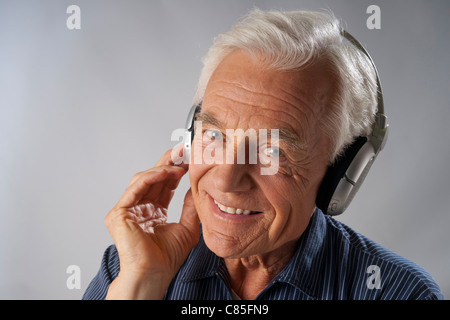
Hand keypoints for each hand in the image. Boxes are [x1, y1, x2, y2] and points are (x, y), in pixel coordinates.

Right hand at [104, 146, 199, 298]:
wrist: (154, 274)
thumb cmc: (167, 258)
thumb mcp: (187, 226)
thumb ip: (190, 207)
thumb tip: (198, 188)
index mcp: (152, 211)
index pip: (164, 185)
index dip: (176, 170)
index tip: (190, 158)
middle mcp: (139, 207)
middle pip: (153, 178)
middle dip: (169, 162)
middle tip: (183, 149)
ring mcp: (127, 209)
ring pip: (143, 179)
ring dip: (162, 167)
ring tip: (180, 162)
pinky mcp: (119, 212)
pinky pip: (136, 187)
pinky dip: (151, 177)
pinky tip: (167, 171)